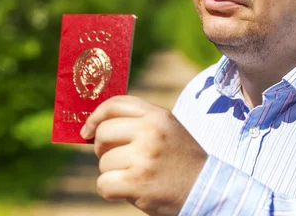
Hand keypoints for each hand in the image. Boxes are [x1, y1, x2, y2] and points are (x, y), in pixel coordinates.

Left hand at [81, 95, 207, 215]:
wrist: (207, 189)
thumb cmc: (181, 160)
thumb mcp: (168, 130)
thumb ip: (139, 123)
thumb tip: (94, 127)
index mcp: (158, 116)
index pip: (115, 104)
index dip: (95, 116)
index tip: (87, 131)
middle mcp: (150, 132)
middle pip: (103, 132)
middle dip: (102, 149)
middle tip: (117, 159)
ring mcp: (144, 156)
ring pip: (102, 162)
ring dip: (112, 173)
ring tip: (134, 176)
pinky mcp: (137, 182)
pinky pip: (103, 184)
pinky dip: (111, 191)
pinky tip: (129, 190)